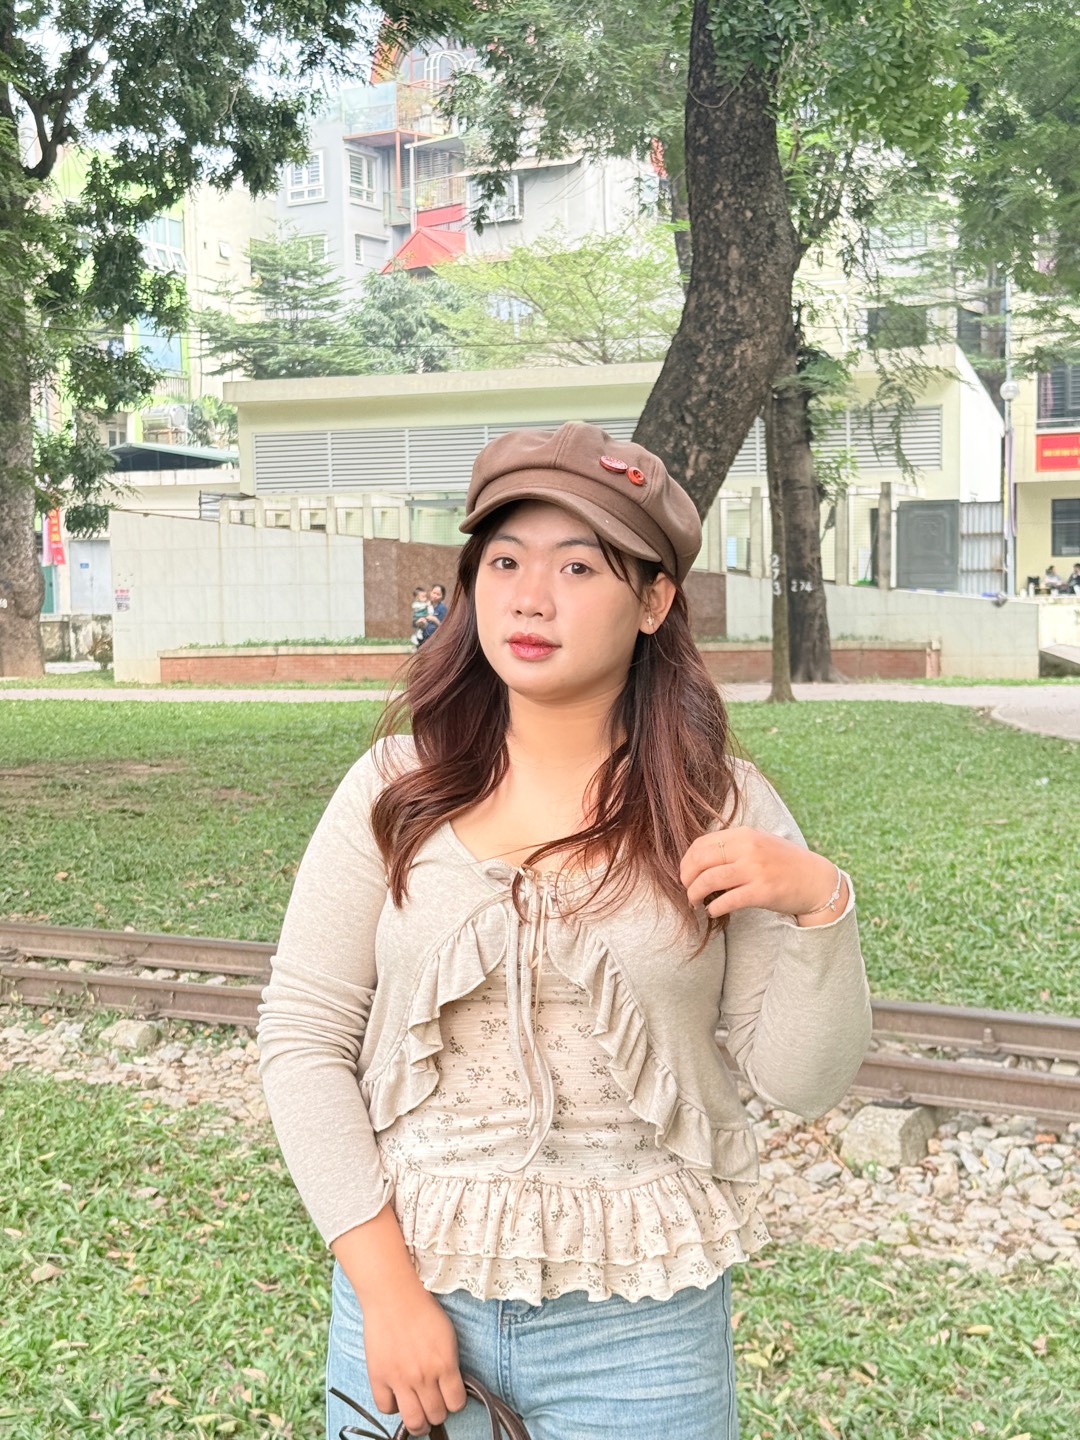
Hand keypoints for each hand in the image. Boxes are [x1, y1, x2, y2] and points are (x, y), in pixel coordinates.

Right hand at [361, 1283, 466, 1434]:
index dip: (454, 1402)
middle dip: (437, 1413)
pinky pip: (386, 1408)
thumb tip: (451, 1386)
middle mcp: (424, 1375)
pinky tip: (396, 1396)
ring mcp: (400, 1378)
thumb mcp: (447, 1335)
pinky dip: (392, 1406)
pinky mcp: (379, 1377)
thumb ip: (449, 1364)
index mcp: (445, 1364)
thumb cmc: (422, 1310)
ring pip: (413, 1421)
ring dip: (418, 1421)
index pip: (456, 1403)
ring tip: (417, 1412)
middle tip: (433, 1403)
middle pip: (436, 1416)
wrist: (394, 1295)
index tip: (449, 1397)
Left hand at [680, 826, 845, 924]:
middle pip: (700, 861)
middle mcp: (749, 849)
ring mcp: (756, 870)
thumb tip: (698, 858)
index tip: (685, 873)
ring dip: (695, 894)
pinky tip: (713, 911)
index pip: (701, 844)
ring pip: (709, 880)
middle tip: (686, 889)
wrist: (816, 881)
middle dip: (686, 878)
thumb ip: (733, 846)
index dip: (686, 861)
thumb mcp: (759, 843)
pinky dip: (714, 908)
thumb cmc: (783, 863)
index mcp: (745, 834)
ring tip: (694, 902)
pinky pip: (727, 901)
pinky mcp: (762, 892)